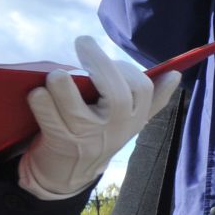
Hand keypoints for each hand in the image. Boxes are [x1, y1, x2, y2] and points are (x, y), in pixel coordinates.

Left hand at [21, 37, 181, 201]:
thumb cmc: (99, 135)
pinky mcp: (61, 142)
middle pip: (116, 95)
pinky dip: (41, 101)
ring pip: (77, 109)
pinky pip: (49, 118)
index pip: (142, 89)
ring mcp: (87, 136)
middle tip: (83, 42)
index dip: (126, 68)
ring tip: (57, 75)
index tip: (110, 59)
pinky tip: (38, 92)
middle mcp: (114, 128)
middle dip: (99, 64)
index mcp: (134, 118)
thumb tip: (176, 75)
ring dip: (63, 85)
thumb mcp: (130, 122)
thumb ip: (153, 99)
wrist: (69, 172)